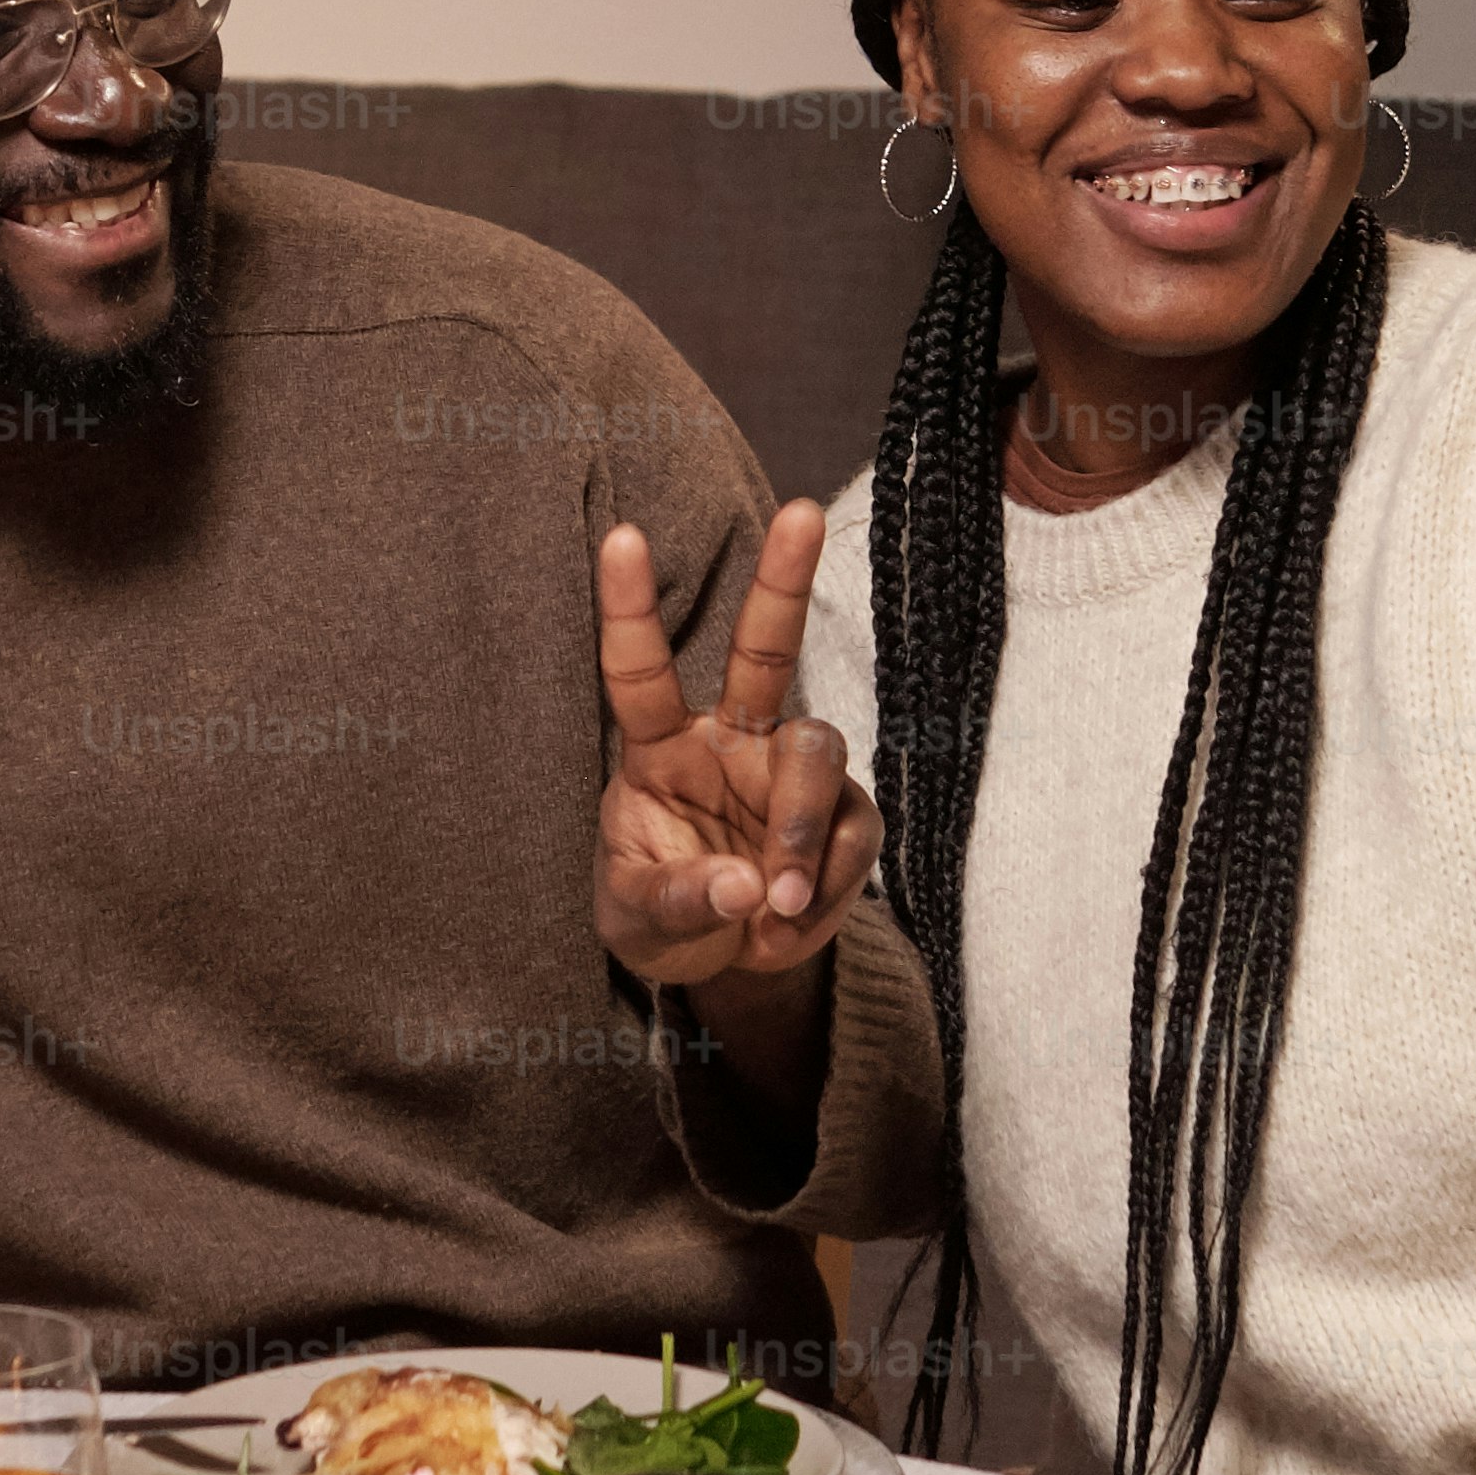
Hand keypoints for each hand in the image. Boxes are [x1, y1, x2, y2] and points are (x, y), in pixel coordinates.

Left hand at [593, 499, 871, 1009]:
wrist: (723, 962)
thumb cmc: (659, 916)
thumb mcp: (636, 921)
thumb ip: (679, 899)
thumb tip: (749, 887)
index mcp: (661, 750)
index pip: (640, 672)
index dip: (629, 607)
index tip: (623, 537)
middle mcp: (732, 741)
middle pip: (764, 649)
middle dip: (783, 579)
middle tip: (800, 512)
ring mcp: (793, 773)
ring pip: (819, 751)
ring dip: (802, 832)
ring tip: (779, 907)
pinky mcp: (846, 814)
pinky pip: (853, 834)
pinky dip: (827, 888)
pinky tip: (790, 925)